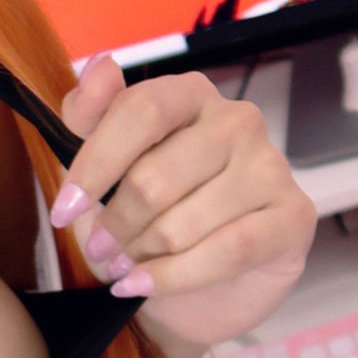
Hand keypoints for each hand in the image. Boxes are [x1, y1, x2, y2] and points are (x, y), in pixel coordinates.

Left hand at [48, 54, 318, 350]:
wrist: (194, 294)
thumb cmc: (145, 220)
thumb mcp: (101, 170)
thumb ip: (88, 116)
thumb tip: (99, 63)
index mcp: (190, 95)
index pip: (140, 110)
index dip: (95, 163)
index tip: (64, 210)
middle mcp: (237, 119)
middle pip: (156, 175)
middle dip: (116, 224)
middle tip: (100, 249)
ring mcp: (271, 165)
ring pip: (185, 221)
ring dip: (142, 254)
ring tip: (126, 266)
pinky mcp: (294, 216)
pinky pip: (227, 250)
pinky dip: (174, 276)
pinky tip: (144, 285)